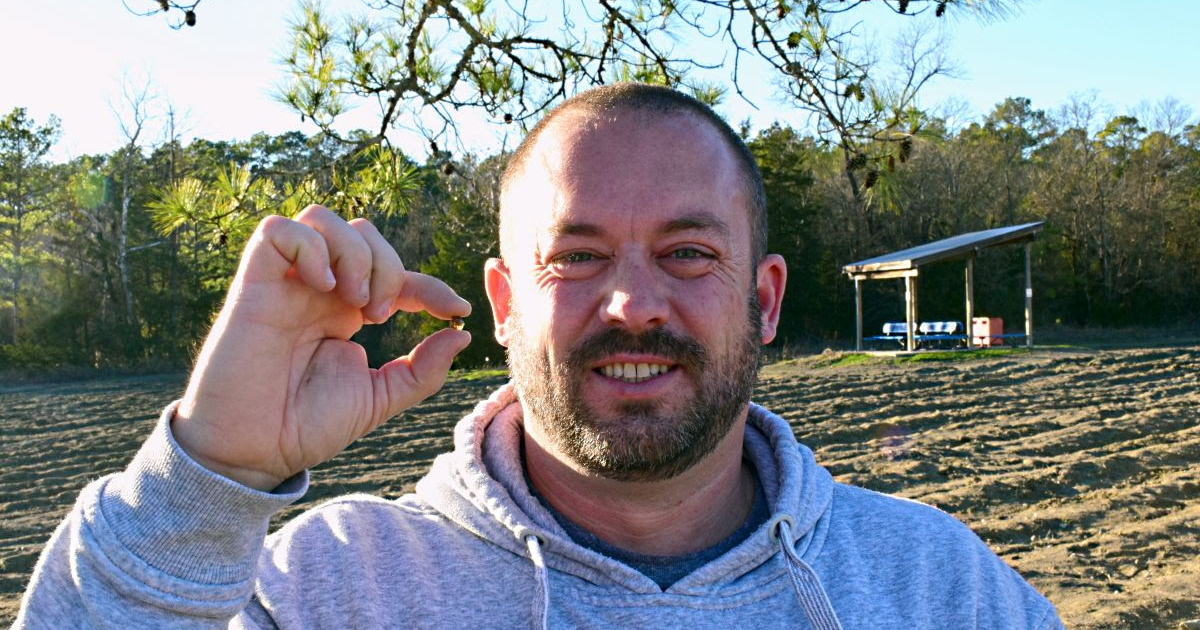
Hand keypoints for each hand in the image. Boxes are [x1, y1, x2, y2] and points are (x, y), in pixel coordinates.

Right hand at [171, 206, 470, 490]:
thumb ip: (423, 369)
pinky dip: (310, 247)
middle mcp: (317, 290)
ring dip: (353, 252)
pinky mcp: (252, 285)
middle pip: (363, 233)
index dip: (431, 285)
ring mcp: (285, 284)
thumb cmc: (306, 427)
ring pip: (322, 219)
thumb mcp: (379, 398)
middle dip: (388, 265)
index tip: (456, 310)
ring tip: (355, 302)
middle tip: (380, 315)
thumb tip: (463, 334)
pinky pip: (277, 230)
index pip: (396, 274)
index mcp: (345, 312)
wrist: (252, 452)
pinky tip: (324, 287)